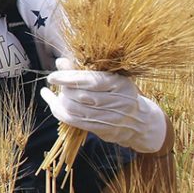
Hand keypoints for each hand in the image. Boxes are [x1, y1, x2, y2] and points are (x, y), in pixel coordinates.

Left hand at [41, 58, 166, 153]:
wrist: (140, 121)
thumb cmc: (120, 93)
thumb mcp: (109, 77)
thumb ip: (84, 70)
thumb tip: (60, 62)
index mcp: (120, 84)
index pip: (91, 81)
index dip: (69, 78)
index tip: (52, 77)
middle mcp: (117, 102)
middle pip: (80, 96)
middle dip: (64, 88)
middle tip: (58, 82)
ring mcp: (111, 118)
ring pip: (75, 109)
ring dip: (60, 100)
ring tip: (56, 93)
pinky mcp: (102, 130)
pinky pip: (74, 121)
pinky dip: (59, 111)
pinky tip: (52, 103)